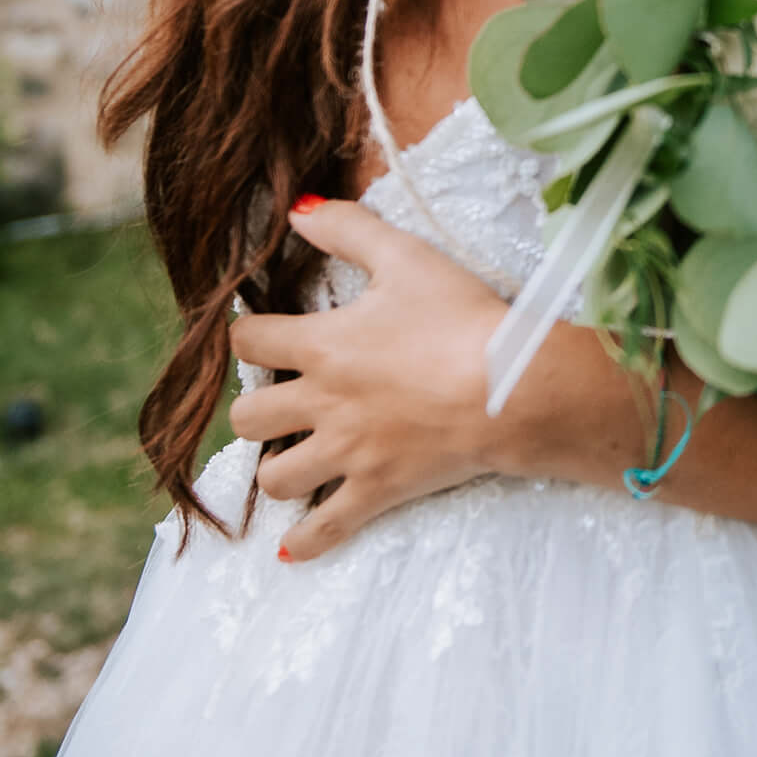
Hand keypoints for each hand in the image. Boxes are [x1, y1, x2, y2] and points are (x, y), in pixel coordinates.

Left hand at [225, 197, 510, 560]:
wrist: (509, 386)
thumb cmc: (460, 317)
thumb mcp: (406, 256)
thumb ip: (347, 228)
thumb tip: (297, 209)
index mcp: (322, 346)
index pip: (248, 340)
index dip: (250, 334)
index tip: (267, 334)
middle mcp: (322, 403)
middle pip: (248, 418)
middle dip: (259, 408)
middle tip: (287, 400)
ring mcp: (346, 454)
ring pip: (275, 477)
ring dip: (279, 467)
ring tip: (298, 457)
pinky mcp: (376, 491)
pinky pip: (324, 529)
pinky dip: (303, 542)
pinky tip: (289, 547)